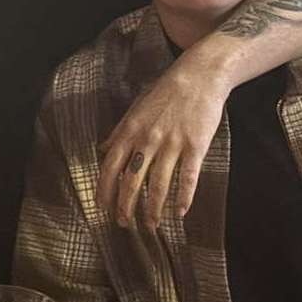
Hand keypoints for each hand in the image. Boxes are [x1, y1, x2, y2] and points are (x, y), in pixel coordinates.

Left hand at [98, 57, 229, 226]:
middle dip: (126, 207)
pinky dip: (184, 198)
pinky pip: (188, 178)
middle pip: (131, 182)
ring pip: (158, 185)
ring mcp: (172, 144)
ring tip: (151, 225)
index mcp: (130, 131)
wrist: (199, 76)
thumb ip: (119, 131)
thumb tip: (103, 149)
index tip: (103, 208)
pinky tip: (180, 213)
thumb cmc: (167, 91)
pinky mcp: (195, 146)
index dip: (105, 191)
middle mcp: (148, 140)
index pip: (110, 168)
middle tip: (124, 224)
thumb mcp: (136, 108)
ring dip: (153, 209)